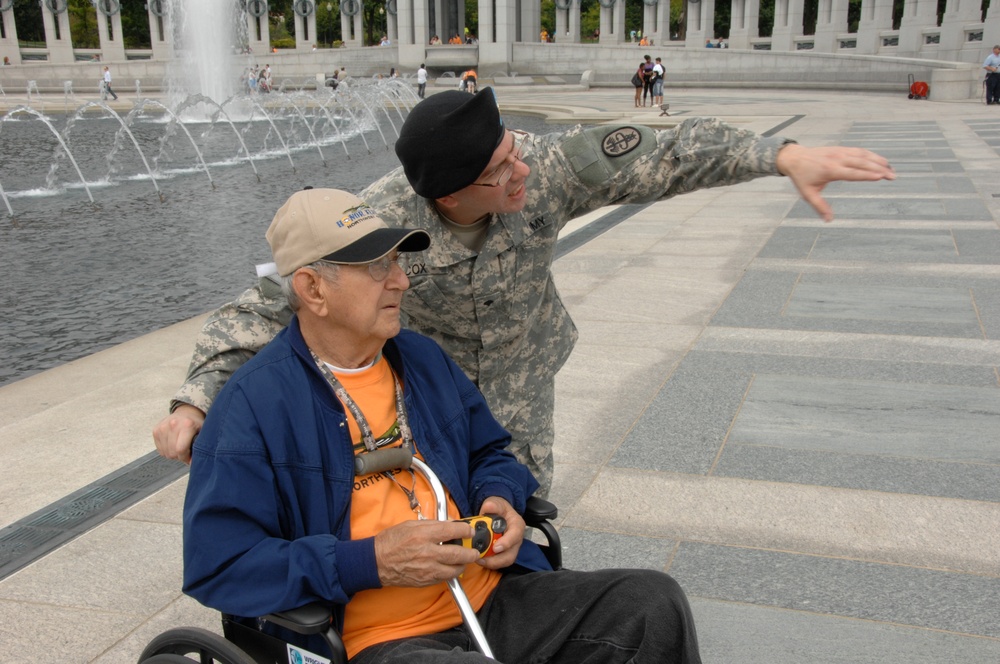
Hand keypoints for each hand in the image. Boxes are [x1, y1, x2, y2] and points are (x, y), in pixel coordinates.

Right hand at [152, 404, 204, 464]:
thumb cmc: (196, 424)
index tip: (190, 458)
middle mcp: (173, 424)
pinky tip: (173, 444)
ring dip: (173, 454)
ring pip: (165, 452)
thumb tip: (193, 463)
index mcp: (187, 425)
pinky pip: (159, 449)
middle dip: (180, 456)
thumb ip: (199, 448)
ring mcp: (162, 427)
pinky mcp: (156, 430)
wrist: (187, 412)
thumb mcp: (203, 433)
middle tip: (186, 453)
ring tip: (180, 447)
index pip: (180, 450)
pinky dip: (166, 450)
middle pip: (172, 452)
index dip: (185, 458)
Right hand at [375, 519, 480, 586]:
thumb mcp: (411, 525)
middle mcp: (427, 553)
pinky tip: (449, 567)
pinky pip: (444, 578)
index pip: (452, 531)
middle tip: (474, 550)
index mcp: (423, 535)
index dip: (465, 530)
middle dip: (471, 552)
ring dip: (462, 565)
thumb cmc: (391, 541)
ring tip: (463, 560)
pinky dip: (450, 573)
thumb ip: (432, 525)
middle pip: (458, 554)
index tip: (470, 530)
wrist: (376, 562)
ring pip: (455, 570)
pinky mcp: (425, 581)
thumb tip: (450, 525)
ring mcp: (427, 569)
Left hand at [475, 497, 523, 569]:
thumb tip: (488, 507)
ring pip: (505, 560)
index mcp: (517, 525)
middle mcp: (516, 539)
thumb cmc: (499, 508)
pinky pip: (499, 562)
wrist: (498, 512)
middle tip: (482, 559)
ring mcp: (511, 547)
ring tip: (479, 560)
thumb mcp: (496, 502)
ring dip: (492, 563)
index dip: (507, 543)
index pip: (515, 535)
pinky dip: (490, 563)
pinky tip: (480, 560)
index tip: (496, 548)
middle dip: (497, 560)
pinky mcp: (504, 553)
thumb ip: (493, 505)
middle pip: (511, 554)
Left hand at [775, 143, 894, 221]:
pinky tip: (881, 161)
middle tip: (893, 176)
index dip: (867, 174)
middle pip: (862, 163)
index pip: (852, 173)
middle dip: (879, 168)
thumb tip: (828, 221)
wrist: (795, 158)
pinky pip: (859, 151)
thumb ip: (820, 206)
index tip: (881, 176)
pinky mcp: (841, 149)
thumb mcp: (808, 194)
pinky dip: (872, 155)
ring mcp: (840, 152)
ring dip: (878, 161)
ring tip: (891, 169)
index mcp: (830, 170)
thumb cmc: (802, 178)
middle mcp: (837, 159)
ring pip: (863, 155)